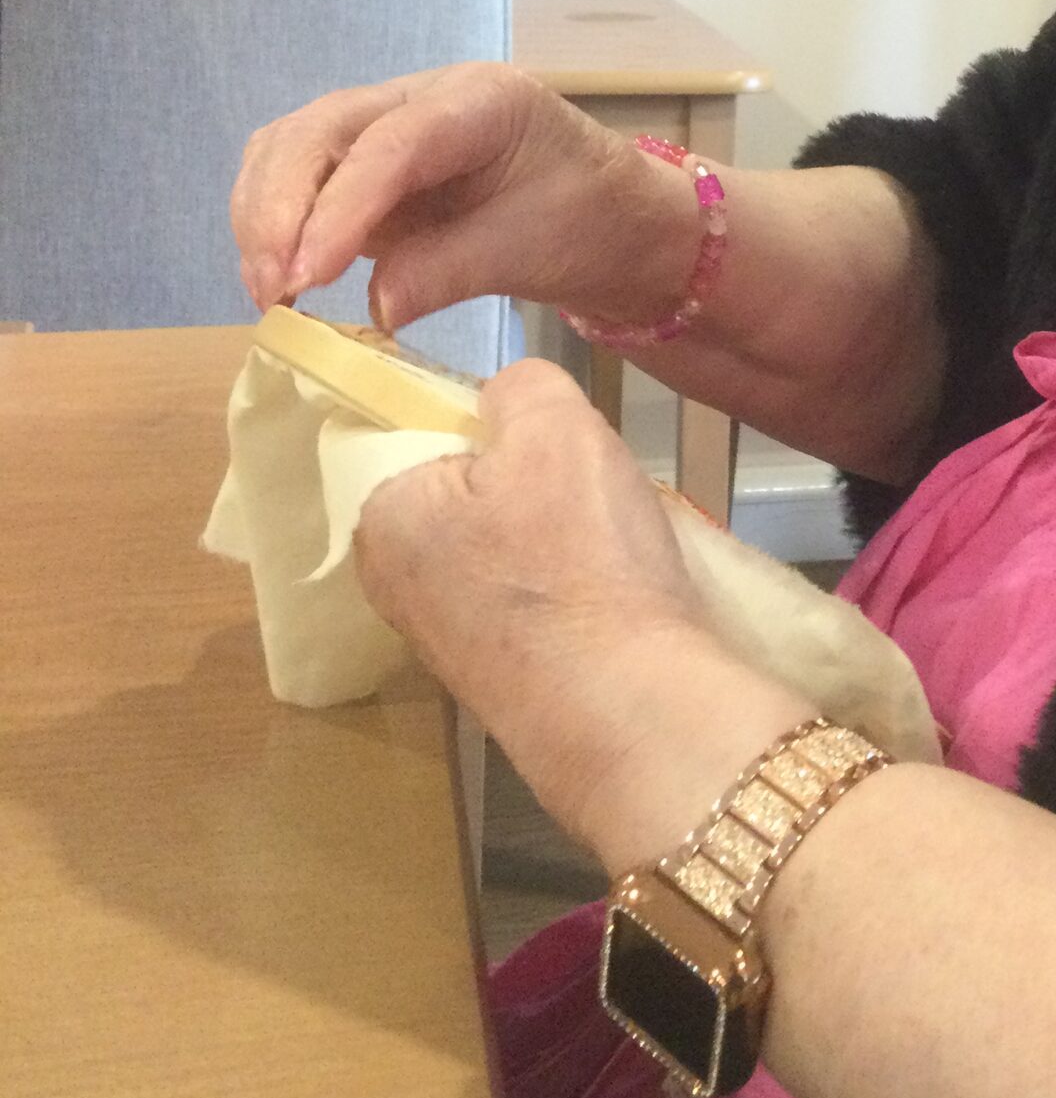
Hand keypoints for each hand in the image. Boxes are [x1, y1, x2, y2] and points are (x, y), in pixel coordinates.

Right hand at [229, 62, 701, 332]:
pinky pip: (299, 178)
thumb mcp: (533, 247)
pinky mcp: (364, 165)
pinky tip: (279, 278)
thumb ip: (451, 269)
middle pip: (318, 130)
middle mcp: (420, 97)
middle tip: (272, 289)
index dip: (338, 207)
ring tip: (269, 291)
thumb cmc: (587, 219)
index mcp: (480, 100)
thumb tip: (374, 306)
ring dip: (264, 215)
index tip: (305, 275)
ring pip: (292, 147)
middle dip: (279, 207)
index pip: (388, 143)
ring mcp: (385, 126)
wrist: (612, 217)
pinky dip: (275, 224)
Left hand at [353, 361, 813, 868]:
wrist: (634, 712)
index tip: (550, 434)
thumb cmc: (583, 561)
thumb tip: (506, 402)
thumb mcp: (557, 426)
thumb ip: (520, 384)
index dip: (489, 416)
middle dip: (529, 474)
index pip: (418, 425)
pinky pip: (530, 593)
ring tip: (611, 534)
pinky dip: (569, 579)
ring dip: (558, 526)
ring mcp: (442, 637)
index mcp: (379, 514)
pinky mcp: (497, 676)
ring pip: (504, 539)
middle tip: (588, 481)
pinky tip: (612, 582)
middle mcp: (390, 582)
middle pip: (465, 484)